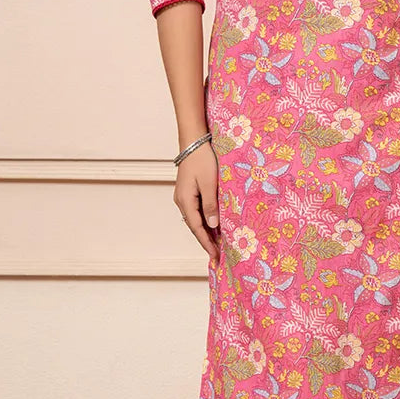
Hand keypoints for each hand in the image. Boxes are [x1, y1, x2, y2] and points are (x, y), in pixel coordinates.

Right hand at [174, 142, 219, 261]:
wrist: (194, 141)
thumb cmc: (203, 160)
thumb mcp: (210, 183)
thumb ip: (211, 205)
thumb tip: (213, 225)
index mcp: (185, 201)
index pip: (197, 228)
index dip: (207, 243)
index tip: (216, 256)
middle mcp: (182, 201)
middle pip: (195, 226)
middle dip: (206, 241)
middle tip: (218, 255)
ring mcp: (184, 196)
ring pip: (196, 219)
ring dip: (206, 232)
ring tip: (218, 244)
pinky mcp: (189, 191)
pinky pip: (197, 211)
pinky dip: (205, 220)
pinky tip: (213, 225)